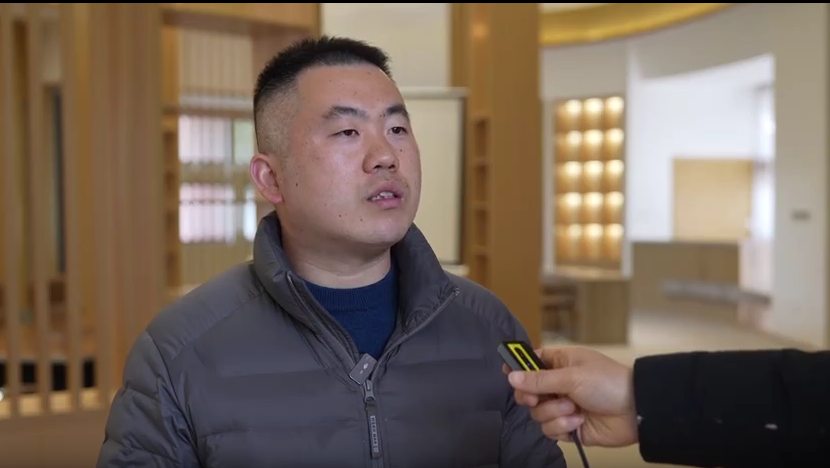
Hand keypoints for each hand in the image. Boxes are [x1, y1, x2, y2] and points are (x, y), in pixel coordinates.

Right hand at [505, 346, 637, 447]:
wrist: (636, 410)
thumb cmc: (606, 382)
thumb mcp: (571, 376)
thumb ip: (539, 379)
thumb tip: (510, 376)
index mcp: (559, 363)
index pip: (530, 363)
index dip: (517, 368)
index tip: (507, 374)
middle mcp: (558, 384)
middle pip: (527, 392)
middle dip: (530, 397)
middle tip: (536, 399)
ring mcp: (562, 406)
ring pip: (537, 413)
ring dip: (553, 413)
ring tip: (573, 409)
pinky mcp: (568, 427)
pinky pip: (550, 430)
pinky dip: (562, 426)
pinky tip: (577, 422)